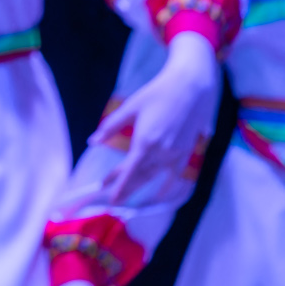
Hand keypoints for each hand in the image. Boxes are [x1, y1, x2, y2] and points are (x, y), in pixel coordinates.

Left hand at [89, 31, 220, 201]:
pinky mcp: (187, 152)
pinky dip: (166, 186)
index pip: (129, 172)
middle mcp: (161, 152)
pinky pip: (175, 175)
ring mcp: (176, 154)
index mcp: (145, 142)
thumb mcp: (131, 107)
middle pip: (140, 176)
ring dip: (140, 184)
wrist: (192, 86)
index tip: (111, 199)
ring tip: (127, 190)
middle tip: (109, 195)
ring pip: (155, 175)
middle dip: (125, 186)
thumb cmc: (158, 93)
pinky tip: (159, 193)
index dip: (120, 186)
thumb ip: (111, 126)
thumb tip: (93, 141)